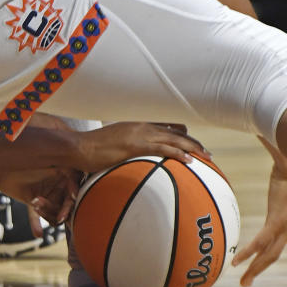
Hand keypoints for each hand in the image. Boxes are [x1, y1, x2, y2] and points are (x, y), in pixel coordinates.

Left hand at [0, 166, 80, 225]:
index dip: (74, 194)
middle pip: (66, 204)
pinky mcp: (32, 201)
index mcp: (64, 174)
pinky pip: (36, 216)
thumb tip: (79, 169)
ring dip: (47, 212)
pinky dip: (36, 223)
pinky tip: (37, 233)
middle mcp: (56, 186)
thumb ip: (63, 164)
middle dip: (61, 209)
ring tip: (36, 204)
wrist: (0, 162)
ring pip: (53, 213)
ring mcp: (46, 195)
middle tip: (59, 216)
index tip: (73, 198)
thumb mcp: (46, 158)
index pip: (74, 188)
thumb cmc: (23, 156)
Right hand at [73, 121, 209, 173]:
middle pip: (174, 132)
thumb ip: (123, 148)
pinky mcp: (135, 145)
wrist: (79, 148)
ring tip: (206, 156)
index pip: (163, 126)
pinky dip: (177, 153)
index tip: (192, 142)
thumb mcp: (111, 145)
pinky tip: (189, 160)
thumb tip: (129, 160)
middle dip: (192, 142)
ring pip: (173, 139)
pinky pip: (162, 149)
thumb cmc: (91, 150)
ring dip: (192, 147)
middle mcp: (140, 126)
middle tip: (207, 152)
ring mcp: (138, 134)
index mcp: (135, 125)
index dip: (180, 133)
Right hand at [232, 137, 286, 286]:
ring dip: (255, 268)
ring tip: (243, 282)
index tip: (255, 258)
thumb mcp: (283, 167)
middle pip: (275, 253)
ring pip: (270, 253)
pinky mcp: (279, 222)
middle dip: (260, 268)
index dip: (266, 251)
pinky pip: (262, 242)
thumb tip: (260, 135)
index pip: (280, 239)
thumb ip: (273, 157)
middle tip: (246, 283)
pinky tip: (237, 262)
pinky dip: (249, 253)